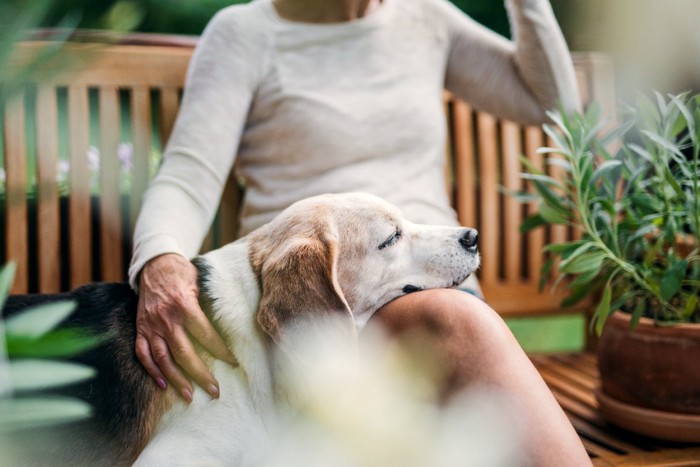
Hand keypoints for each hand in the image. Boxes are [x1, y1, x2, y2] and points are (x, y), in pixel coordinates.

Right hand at [136, 253, 236, 401]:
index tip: (233, 363)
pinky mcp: (140, 329)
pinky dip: (152, 371)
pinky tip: (163, 385)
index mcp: (184, 305)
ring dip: (176, 380)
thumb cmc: (182, 273)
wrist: (154, 264)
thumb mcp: (199, 283)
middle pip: (184, 353)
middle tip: (214, 391)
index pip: (205, 334)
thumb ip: (208, 305)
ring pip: (163, 358)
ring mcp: (150, 325)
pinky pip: (143, 353)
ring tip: (189, 396)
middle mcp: (166, 318)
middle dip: (200, 374)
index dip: (220, 351)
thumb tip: (229, 326)